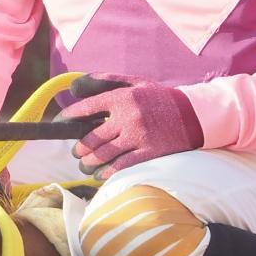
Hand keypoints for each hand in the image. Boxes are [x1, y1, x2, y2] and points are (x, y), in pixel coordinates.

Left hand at [58, 73, 203, 179]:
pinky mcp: (149, 153)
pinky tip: (100, 173)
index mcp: (123, 98)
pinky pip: (121, 167)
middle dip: (80, 147)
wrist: (193, 115)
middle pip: (92, 137)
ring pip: (103, 155)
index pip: (87, 108)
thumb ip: (106, 81)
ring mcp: (139, 137)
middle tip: (76, 151)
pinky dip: (106, 172)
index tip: (61, 122)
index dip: (70, 116)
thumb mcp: (135, 82)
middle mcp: (129, 117)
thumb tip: (74, 87)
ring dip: (89, 162)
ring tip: (85, 163)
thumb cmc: (159, 98)